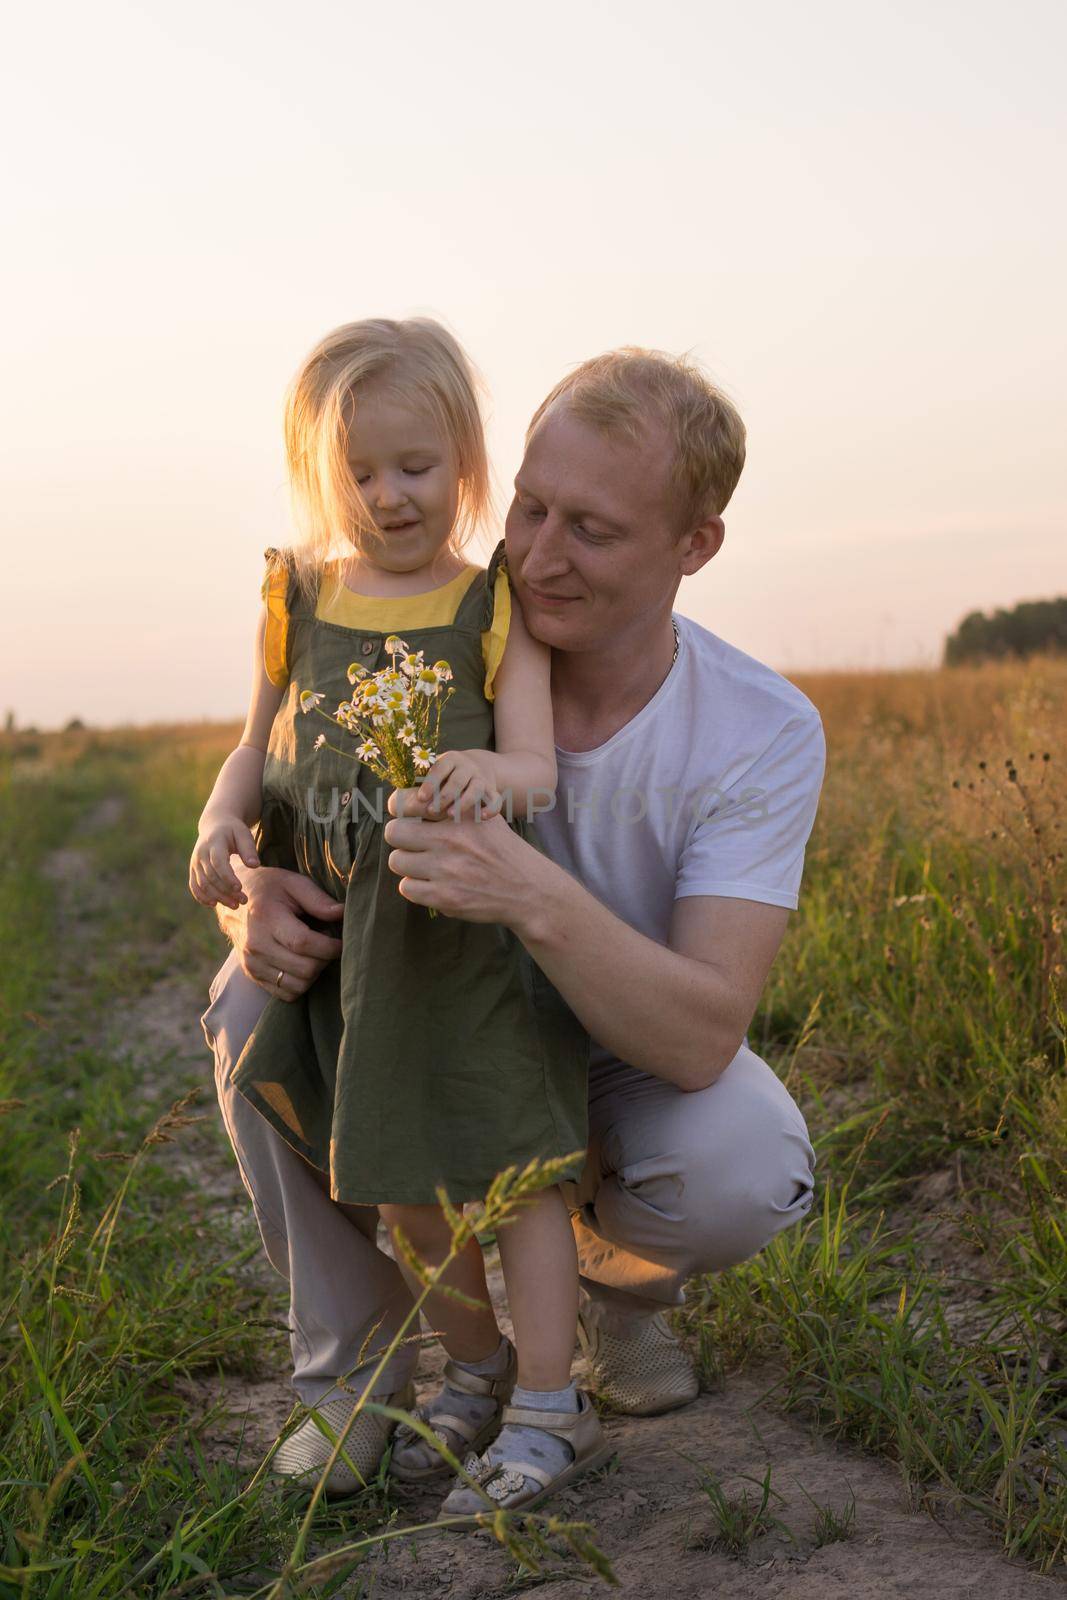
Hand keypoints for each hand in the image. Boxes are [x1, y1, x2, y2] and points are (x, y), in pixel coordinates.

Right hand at [189, 815, 259, 909]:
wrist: (214, 825)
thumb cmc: (233, 830)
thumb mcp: (243, 834)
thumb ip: (248, 849)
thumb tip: (254, 865)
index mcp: (214, 843)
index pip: (218, 863)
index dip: (227, 877)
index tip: (240, 888)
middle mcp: (201, 853)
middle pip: (211, 877)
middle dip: (227, 891)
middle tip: (243, 901)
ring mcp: (195, 862)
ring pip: (203, 884)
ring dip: (218, 897)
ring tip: (235, 905)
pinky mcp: (193, 870)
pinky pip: (194, 886)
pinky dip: (202, 897)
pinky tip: (215, 904)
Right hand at [219, 865, 343, 1000]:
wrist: (231, 897)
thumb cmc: (269, 888)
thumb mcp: (293, 883)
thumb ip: (318, 899)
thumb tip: (342, 913)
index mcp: (266, 918)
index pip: (304, 943)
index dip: (330, 946)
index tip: (341, 941)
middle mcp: (255, 945)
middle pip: (305, 969)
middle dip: (325, 959)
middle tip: (327, 943)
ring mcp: (252, 964)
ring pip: (298, 986)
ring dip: (315, 973)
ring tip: (314, 952)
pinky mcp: (252, 975)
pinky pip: (286, 994)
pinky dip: (301, 983)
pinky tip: (302, 962)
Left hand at [383, 809, 544, 924]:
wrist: (527, 889)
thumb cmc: (500, 849)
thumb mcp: (483, 817)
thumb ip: (452, 806)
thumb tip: (410, 801)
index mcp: (459, 814)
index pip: (406, 802)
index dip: (399, 808)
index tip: (406, 816)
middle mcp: (451, 839)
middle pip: (393, 832)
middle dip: (400, 837)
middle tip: (411, 843)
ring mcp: (446, 870)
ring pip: (397, 861)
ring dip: (407, 864)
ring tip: (424, 865)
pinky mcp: (444, 897)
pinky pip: (406, 888)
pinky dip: (416, 887)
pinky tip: (431, 883)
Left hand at [411, 750, 503, 821]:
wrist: (480, 767)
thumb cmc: (447, 776)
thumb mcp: (435, 774)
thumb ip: (418, 786)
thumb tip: (395, 804)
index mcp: (449, 760)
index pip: (440, 768)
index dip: (431, 783)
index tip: (421, 798)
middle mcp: (467, 767)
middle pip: (458, 779)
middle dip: (445, 796)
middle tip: (432, 811)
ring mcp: (481, 778)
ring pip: (476, 788)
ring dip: (464, 802)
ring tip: (451, 816)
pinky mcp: (492, 791)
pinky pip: (495, 799)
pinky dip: (491, 808)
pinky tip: (482, 817)